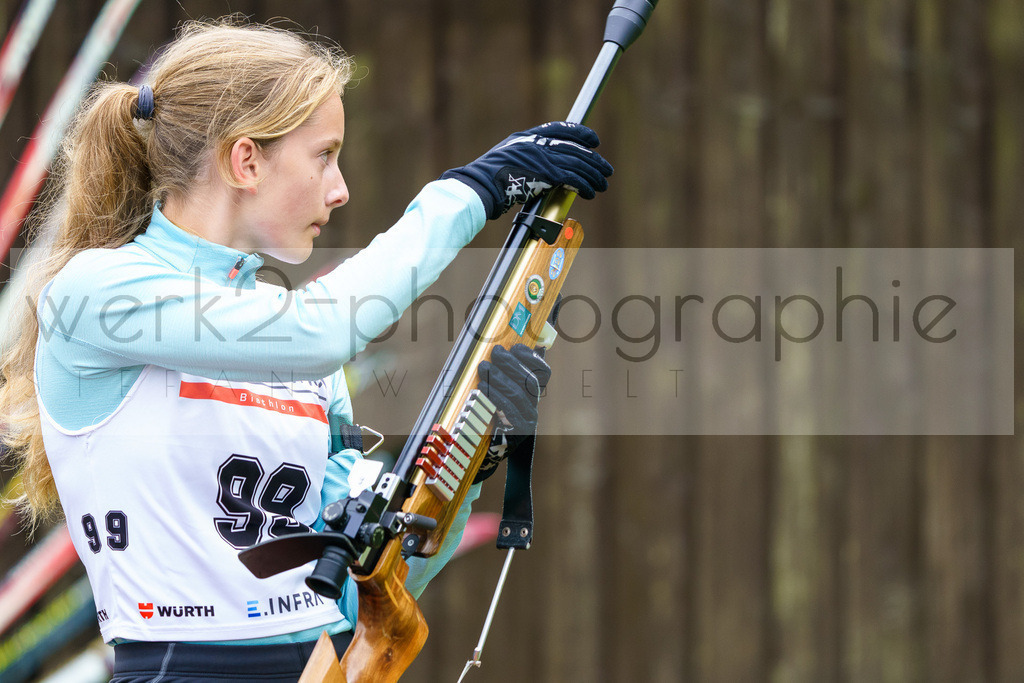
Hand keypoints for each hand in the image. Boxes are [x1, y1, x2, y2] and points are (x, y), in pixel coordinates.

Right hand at [441, 122, 613, 219]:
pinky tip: (591, 192)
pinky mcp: (546, 174)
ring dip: (594, 176)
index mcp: (526, 138)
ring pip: (577, 163)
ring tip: (602, 185)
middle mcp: (537, 144)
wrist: (480, 186)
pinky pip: (573, 178)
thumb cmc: (487, 180)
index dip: (580, 133)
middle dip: (594, 160)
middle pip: (574, 148)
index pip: (559, 129)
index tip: (594, 140)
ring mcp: (542, 157)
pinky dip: (585, 185)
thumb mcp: (505, 161)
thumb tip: (539, 174)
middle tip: (606, 169)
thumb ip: (524, 161)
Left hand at [474, 343, 551, 481]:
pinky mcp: (517, 432)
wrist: (481, 448)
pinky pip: (507, 409)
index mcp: (532, 393)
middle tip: (495, 352)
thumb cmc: (487, 413)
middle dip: (512, 363)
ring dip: (499, 377)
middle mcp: (533, 406)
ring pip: (518, 393)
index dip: (532, 358)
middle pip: (529, 380)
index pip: (543, 372)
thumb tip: (500, 346)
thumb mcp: (495, 391)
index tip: (515, 347)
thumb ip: (501, 371)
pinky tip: (482, 386)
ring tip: (484, 367)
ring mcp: (527, 420)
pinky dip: (494, 395)